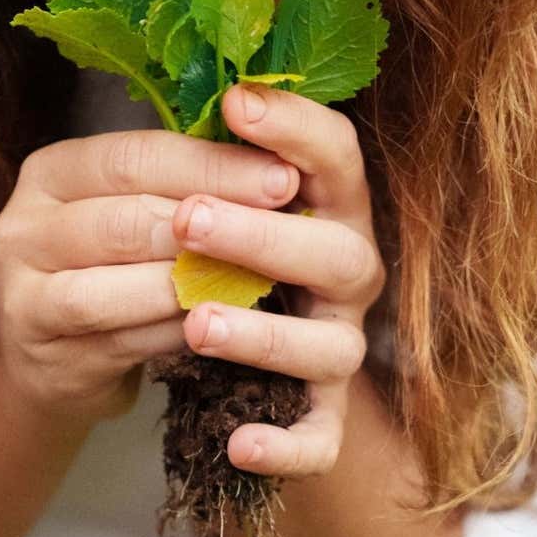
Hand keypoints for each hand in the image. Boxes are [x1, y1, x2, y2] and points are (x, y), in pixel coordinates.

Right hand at [0, 129, 300, 428]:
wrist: (56, 360)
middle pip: (127, 218)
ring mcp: (23, 297)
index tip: (283, 175)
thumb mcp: (133, 209)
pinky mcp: (46, 358)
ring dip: (197, 282)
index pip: (134, 156)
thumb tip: (276, 156)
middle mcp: (21, 228)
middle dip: (215, 221)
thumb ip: (182, 182)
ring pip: (123, 284)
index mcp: (49, 172)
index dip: (211, 165)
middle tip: (285, 226)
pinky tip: (225, 323)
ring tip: (263, 275)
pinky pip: (126, 340)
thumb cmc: (114, 266)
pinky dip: (180, 330)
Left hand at [174, 84, 386, 479]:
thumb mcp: (223, 197)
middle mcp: (348, 273)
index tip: (236, 102)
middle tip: (188, 221)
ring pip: (329, 348)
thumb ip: (219, 159)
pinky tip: (237, 443)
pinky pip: (320, 441)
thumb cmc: (223, 254)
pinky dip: (287, 446)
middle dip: (263, 236)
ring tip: (195, 322)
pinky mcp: (319, 418)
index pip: (337, 155)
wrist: (236, 365)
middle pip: (338, 251)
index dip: (296, 127)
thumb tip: (200, 89)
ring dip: (266, 335)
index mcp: (329, 207)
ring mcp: (337, 348)